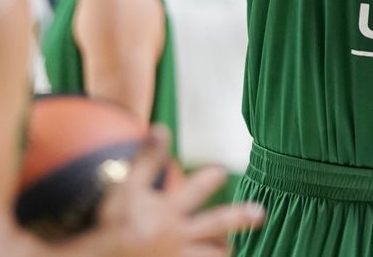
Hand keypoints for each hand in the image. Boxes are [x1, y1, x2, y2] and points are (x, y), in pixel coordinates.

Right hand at [85, 127, 264, 256]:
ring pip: (211, 255)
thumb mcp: (126, 188)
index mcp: (169, 211)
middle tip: (259, 214)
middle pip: (216, 226)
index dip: (211, 179)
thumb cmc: (112, 224)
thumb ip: (147, 160)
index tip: (221, 171)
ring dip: (223, 250)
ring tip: (233, 249)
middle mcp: (178, 235)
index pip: (196, 190)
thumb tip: (162, 128)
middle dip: (239, 218)